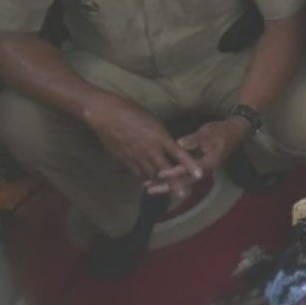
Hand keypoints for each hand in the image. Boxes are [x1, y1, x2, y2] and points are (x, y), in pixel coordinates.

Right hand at [83, 93, 201, 193]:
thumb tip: (166, 142)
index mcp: (159, 136)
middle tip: (183, 194)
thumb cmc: (130, 110)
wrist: (105, 114)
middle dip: (175, 184)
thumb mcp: (152, 120)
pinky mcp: (124, 159)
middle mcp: (150, 149)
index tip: (200, 174)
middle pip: (166, 171)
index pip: (179, 153)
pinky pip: (136, 172)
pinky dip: (141, 173)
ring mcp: (136, 156)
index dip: (190, 165)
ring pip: (151, 174)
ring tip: (162, 183)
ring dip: (157, 178)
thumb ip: (160, 134)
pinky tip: (143, 174)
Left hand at [147, 117, 248, 194]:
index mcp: (207, 164)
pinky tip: (160, 177)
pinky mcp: (199, 168)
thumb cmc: (221, 132)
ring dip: (167, 185)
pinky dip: (172, 178)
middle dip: (166, 187)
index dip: (173, 172)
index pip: (188, 171)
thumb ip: (193, 140)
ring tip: (149, 187)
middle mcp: (204, 171)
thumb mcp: (208, 133)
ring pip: (182, 181)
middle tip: (148, 189)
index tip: (159, 174)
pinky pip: (184, 176)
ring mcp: (201, 171)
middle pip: (183, 182)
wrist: (235, 132)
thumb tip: (179, 144)